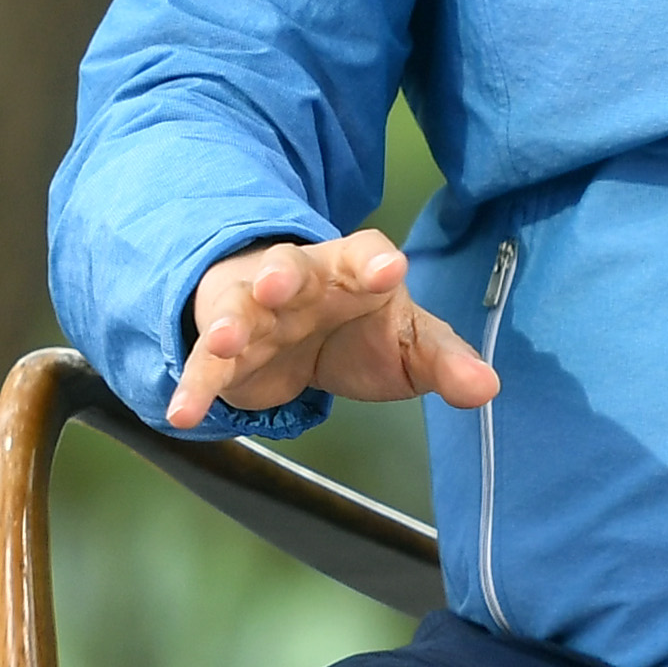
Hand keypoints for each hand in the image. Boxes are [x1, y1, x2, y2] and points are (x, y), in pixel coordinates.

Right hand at [169, 231, 493, 429]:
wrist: (291, 326)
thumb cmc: (356, 324)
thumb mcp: (405, 341)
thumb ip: (443, 360)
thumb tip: (486, 386)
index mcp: (351, 269)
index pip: (363, 253)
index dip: (373, 260)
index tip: (389, 271)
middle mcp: (298, 281)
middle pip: (287, 268)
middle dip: (282, 275)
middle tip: (279, 285)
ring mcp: (254, 310)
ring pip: (237, 308)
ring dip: (230, 321)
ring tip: (226, 341)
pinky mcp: (225, 350)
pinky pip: (206, 365)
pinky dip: (194, 387)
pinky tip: (181, 413)